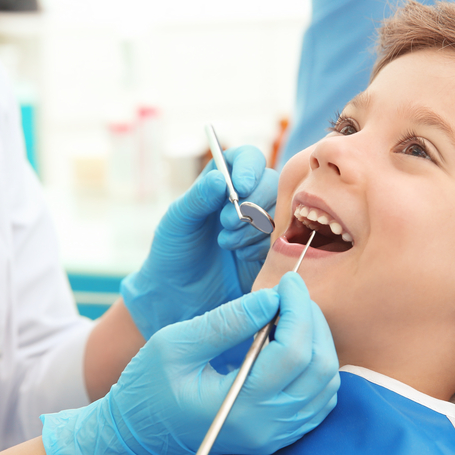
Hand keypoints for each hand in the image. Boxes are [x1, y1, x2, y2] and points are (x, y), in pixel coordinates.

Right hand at [42, 273, 339, 454]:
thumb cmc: (148, 386)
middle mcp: (267, 427)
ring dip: (318, 342)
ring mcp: (276, 435)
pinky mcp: (278, 435)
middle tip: (291, 294)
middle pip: (319, 368)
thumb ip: (226, 322)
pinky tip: (293, 344)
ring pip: (326, 384)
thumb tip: (271, 299)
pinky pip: (319, 400)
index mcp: (240, 406)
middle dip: (312, 321)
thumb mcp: (176, 344)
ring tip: (291, 315)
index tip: (287, 281)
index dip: (297, 310)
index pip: (293, 353)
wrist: (139, 434)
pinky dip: (317, 367)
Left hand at [120, 145, 278, 338]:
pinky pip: (281, 240)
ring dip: (253, 227)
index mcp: (222, 181)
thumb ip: (198, 198)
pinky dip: (261, 246)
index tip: (240, 186)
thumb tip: (219, 178)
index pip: (248, 159)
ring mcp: (261, 224)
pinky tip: (240, 256)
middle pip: (271, 183)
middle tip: (226, 222)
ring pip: (278, 212)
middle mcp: (246, 198)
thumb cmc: (173, 252)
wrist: (178, 296)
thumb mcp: (177, 221)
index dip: (249, 168)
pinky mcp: (271, 250)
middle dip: (251, 203)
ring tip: (226, 243)